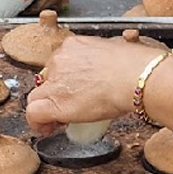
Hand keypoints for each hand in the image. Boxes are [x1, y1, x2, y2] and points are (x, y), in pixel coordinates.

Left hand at [25, 35, 160, 135]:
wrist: (138, 78)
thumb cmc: (138, 69)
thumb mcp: (117, 54)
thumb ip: (103, 63)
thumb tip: (106, 74)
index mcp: (75, 45)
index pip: (59, 63)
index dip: (62, 80)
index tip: (71, 90)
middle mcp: (61, 58)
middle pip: (47, 80)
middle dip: (55, 94)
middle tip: (68, 107)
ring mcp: (55, 79)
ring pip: (38, 95)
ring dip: (47, 108)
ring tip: (58, 120)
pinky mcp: (54, 100)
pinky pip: (34, 112)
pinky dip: (37, 123)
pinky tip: (47, 128)